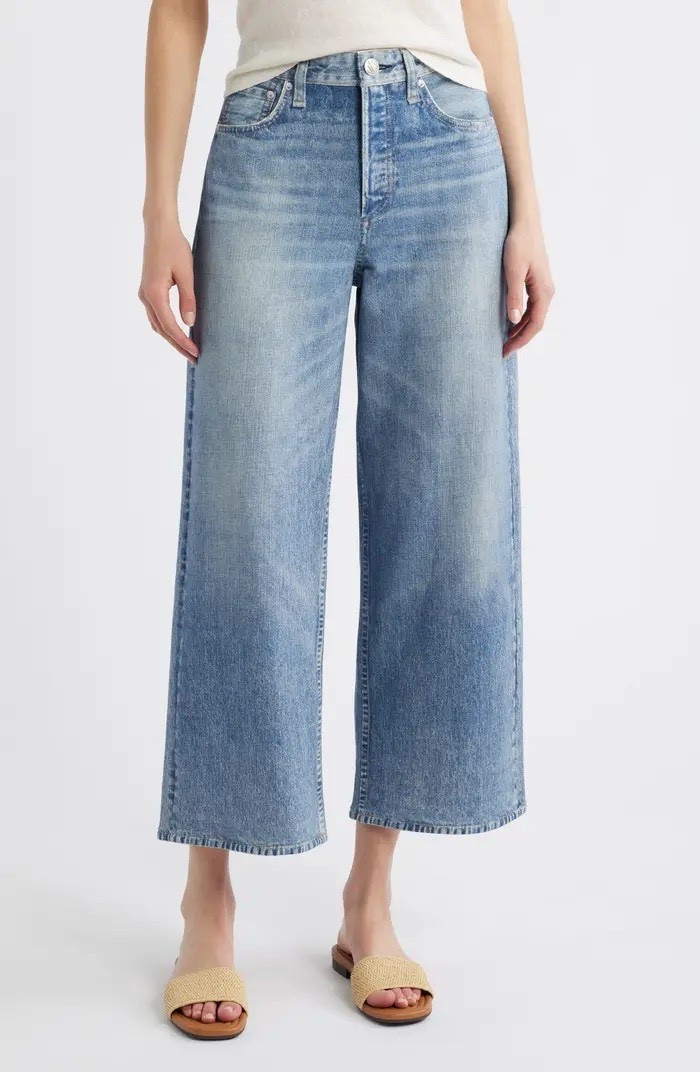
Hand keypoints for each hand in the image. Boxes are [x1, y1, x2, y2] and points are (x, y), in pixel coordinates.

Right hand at [138, 216, 198, 362]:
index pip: (170, 326)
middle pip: (162, 330)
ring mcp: (144, 293)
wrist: (158, 228)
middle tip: (194, 358)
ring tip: (187, 349)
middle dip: (178, 345)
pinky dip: (166, 327)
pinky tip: (178, 331)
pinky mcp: (147, 289)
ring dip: (171, 338)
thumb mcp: (186, 273)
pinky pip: (156, 315)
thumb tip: (189, 323)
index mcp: (154, 293)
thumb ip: (188, 299)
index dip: (183, 342)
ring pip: (157, 324)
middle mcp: (145, 296)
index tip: (196, 353)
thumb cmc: (174, 246)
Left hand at [502, 219, 554, 357]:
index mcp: (544, 291)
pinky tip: (509, 322)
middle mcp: (547, 291)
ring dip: (520, 330)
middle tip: (501, 351)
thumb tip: (514, 321)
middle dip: (520, 339)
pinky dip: (522, 318)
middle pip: (536, 324)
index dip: (520, 341)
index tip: (505, 352)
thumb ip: (514, 296)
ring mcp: (544, 287)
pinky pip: (532, 307)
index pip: (535, 325)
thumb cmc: (518, 243)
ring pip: (534, 316)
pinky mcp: (538, 282)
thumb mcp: (513, 271)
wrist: (525, 222)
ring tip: (504, 341)